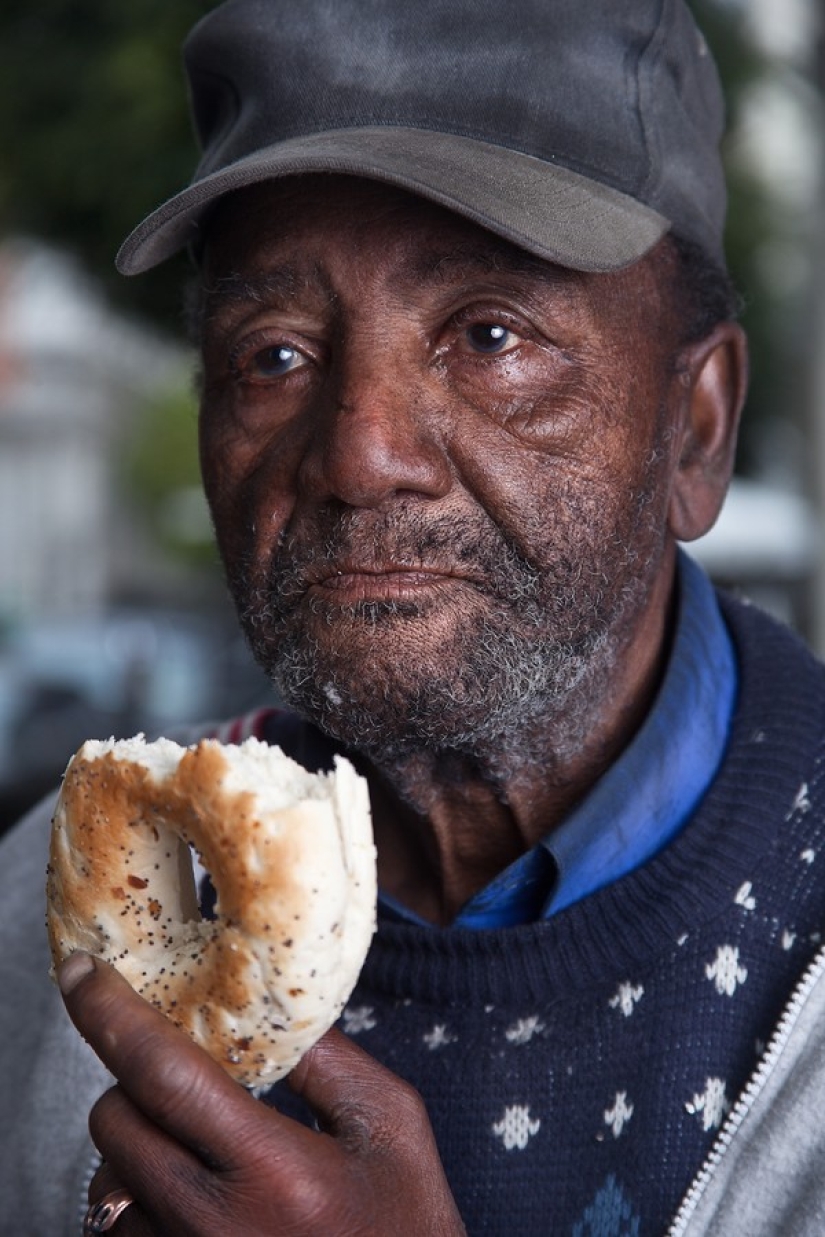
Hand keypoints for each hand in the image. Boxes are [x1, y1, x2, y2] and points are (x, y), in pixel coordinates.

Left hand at [59, 953, 464, 1235]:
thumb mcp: (388, 1123)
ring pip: (109, 1180)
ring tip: (199, 1146)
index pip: (165, 1075)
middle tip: (178, 1071)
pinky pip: (123, 1229)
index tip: (83, 972)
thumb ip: (325, 1057)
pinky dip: (143, 1199)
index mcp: (273, 1169)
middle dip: (132, 1080)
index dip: (112, 1014)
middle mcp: (213, 1225)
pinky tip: (196, 1195)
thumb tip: (259, 1004)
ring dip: (139, 1144)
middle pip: (116, 1123)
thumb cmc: (408, 1223)